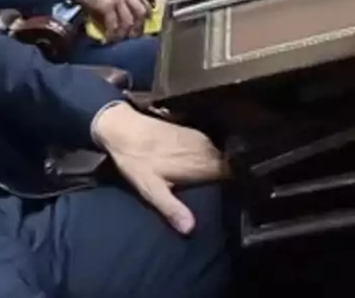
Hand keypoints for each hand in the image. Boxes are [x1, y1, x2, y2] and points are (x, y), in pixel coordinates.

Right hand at [66, 0, 149, 40]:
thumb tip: (109, 0)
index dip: (146, 11)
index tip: (146, 20)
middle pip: (140, 11)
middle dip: (139, 25)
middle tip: (134, 35)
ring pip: (129, 20)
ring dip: (125, 32)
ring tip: (120, 39)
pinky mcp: (106, 6)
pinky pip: (114, 24)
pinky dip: (113, 33)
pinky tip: (109, 38)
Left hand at [92, 103, 227, 233]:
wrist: (121, 126)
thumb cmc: (135, 159)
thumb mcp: (150, 188)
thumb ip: (172, 208)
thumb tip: (190, 229)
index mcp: (204, 164)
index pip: (233, 178)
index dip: (232, 188)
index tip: (226, 199)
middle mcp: (208, 149)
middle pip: (227, 168)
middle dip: (224, 179)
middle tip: (212, 192)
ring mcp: (200, 138)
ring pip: (218, 157)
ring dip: (215, 167)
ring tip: (203, 180)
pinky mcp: (191, 131)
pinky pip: (207, 147)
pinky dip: (205, 157)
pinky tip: (193, 165)